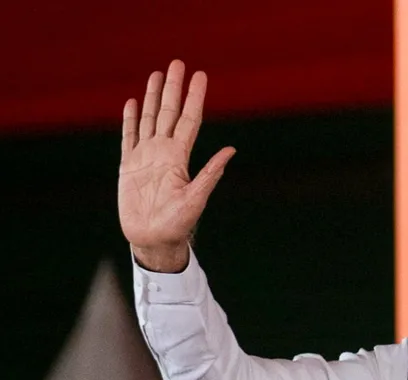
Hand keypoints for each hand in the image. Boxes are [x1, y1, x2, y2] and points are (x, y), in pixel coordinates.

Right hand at [118, 59, 235, 271]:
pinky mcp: (129, 167)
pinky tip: (134, 104)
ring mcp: (146, 157)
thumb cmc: (178, 224)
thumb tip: (231, 150)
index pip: (189, 120)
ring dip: (154, 98)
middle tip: (178, 63)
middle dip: (174, 88)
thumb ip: (210, 173)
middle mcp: (164, 152)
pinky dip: (131, 121)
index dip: (194, 98)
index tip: (200, 76)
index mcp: (180, 157)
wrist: (153, 239)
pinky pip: (129, 138)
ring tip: (157, 75)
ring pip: (150, 119)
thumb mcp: (196, 198)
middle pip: (169, 113)